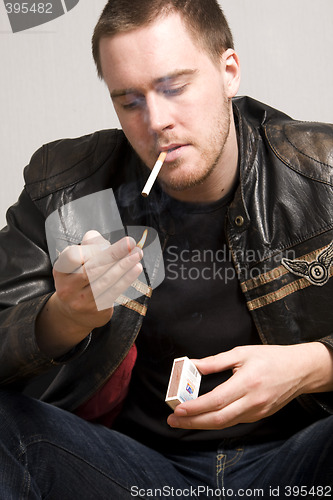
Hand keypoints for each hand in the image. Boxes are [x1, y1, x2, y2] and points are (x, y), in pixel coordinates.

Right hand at [53, 230, 142, 327]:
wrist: (74, 313)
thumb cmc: (79, 277)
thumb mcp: (77, 261)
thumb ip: (89, 245)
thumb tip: (101, 240)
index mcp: (61, 270)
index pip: (73, 256)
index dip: (92, 248)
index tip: (106, 244)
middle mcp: (68, 287)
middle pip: (92, 269)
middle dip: (114, 254)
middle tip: (131, 243)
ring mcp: (81, 301)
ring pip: (106, 280)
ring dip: (124, 265)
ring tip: (137, 254)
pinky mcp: (96, 310)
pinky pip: (114, 291)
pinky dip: (127, 278)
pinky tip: (136, 268)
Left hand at [167, 343, 332, 429]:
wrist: (299, 370)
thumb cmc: (270, 358)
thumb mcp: (241, 353)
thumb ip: (215, 362)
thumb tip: (192, 365)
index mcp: (247, 383)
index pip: (216, 400)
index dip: (196, 407)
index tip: (178, 409)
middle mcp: (252, 401)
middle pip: (218, 419)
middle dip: (192, 422)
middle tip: (172, 420)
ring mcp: (256, 412)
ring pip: (225, 424)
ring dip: (201, 424)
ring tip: (182, 420)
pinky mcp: (258, 416)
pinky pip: (233, 421)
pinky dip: (216, 421)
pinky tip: (203, 417)